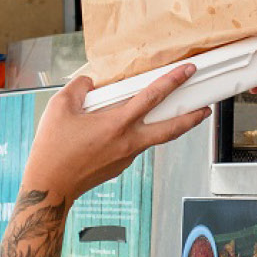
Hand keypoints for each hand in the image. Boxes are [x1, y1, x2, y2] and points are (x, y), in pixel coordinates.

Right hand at [20, 67, 208, 200]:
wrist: (50, 185)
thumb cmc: (53, 148)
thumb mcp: (59, 107)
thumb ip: (79, 88)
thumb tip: (90, 83)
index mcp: (116, 123)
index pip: (152, 97)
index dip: (173, 81)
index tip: (188, 71)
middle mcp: (127, 141)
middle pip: (171, 129)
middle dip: (192, 118)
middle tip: (206, 108)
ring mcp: (126, 157)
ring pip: (154, 138)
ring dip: (168, 127)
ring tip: (175, 116)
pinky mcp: (120, 166)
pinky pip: (135, 146)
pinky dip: (139, 135)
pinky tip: (129, 129)